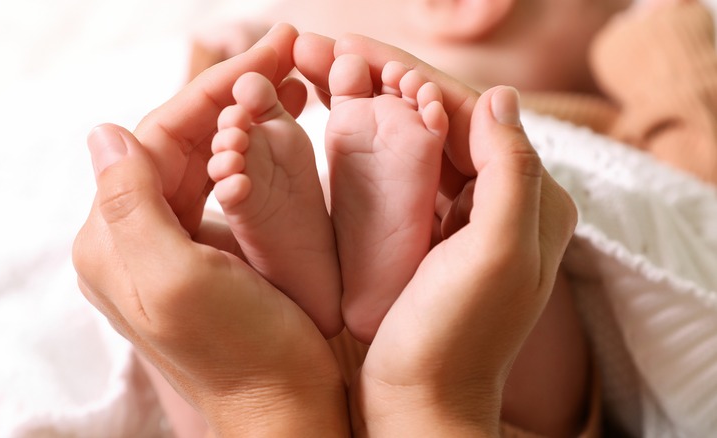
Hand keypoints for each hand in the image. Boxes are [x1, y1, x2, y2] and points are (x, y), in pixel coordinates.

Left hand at [72, 24, 348, 435]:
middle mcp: (133, 238)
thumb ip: (129, 206)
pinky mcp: (205, 254)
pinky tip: (278, 131)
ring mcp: (170, 246)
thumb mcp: (177, 281)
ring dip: (242, 116)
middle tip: (288, 51)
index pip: (157, 137)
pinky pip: (220, 187)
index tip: (269, 48)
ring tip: (291, 79)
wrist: (283, 409)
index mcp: (114, 240)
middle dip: (231, 92)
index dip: (211, 89)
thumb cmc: (242, 354)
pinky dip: (249, 152)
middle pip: (178, 141)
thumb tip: (101, 131)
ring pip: (200, 158)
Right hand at [294, 34, 576, 435]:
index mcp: (532, 200)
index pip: (473, 113)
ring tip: (325, 73)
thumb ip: (512, 172)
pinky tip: (338, 124)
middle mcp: (504, 202)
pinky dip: (371, 144)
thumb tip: (501, 96)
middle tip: (326, 49)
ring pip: (420, 141)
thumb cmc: (455, 339)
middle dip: (385, 80)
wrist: (418, 403)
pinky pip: (403, 175)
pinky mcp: (430, 237)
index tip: (355, 46)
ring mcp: (464, 219)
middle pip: (443, 120)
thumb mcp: (497, 256)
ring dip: (374, 103)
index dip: (413, 75)